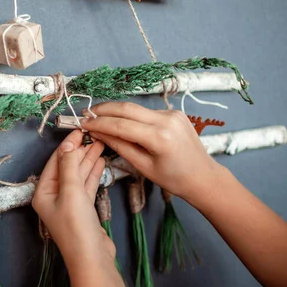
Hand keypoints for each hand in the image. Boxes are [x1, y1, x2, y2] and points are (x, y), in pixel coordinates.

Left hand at [32, 130, 113, 265]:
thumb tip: (68, 145)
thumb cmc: (76, 226)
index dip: (67, 146)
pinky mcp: (82, 209)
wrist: (92, 258)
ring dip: (88, 160)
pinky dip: (92, 173)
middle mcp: (53, 196)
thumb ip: (69, 166)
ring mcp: (68, 203)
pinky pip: (86, 185)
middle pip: (66, 167)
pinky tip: (100, 161)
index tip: (80, 130)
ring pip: (78, 175)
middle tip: (93, 135)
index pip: (55, 162)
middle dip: (79, 151)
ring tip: (100, 143)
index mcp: (43, 192)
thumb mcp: (71, 191)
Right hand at [81, 102, 223, 199]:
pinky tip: (119, 121)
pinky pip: (145, 112)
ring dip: (115, 111)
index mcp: (159, 137)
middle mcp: (166, 120)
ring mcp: (172, 113)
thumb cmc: (173, 178)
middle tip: (86, 114)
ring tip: (97, 116)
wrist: (203, 176)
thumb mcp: (143, 166)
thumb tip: (97, 132)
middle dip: (103, 109)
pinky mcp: (174, 112)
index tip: (83, 123)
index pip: (121, 125)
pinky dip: (130, 115)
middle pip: (127, 108)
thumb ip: (120, 146)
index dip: (99, 123)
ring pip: (135, 108)